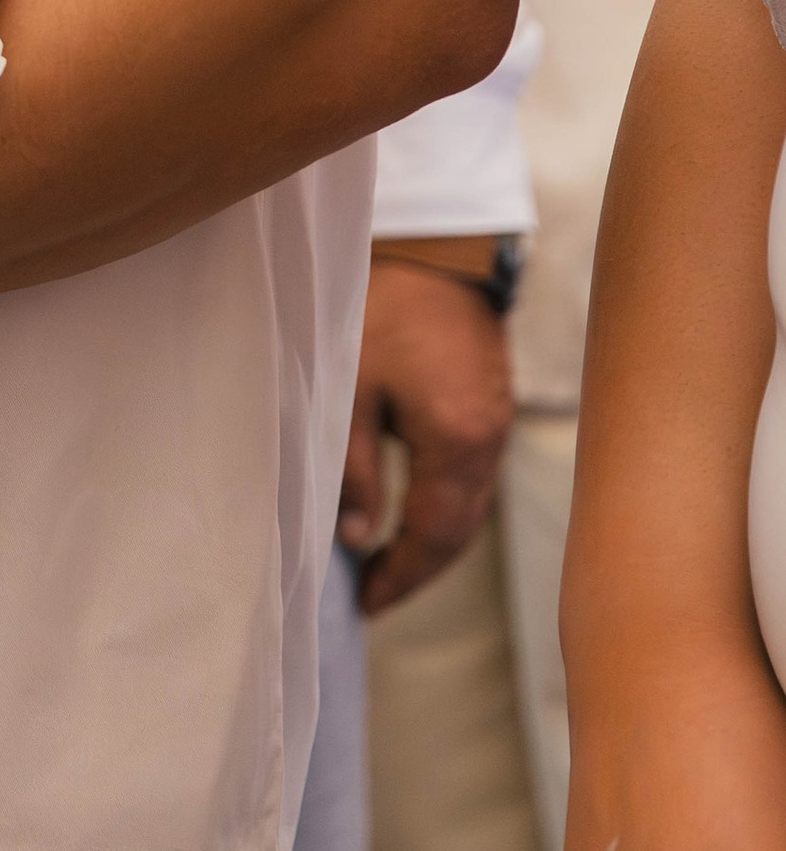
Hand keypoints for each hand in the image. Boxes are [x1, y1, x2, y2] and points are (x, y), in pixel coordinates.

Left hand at [339, 252, 514, 614]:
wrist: (436, 245)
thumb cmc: (384, 306)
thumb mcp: (350, 387)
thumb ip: (355, 469)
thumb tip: (360, 539)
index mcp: (458, 441)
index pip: (435, 537)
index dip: (401, 577)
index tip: (366, 605)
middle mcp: (490, 442)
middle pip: (461, 532)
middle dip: (419, 569)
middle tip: (374, 594)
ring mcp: (499, 423)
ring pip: (472, 508)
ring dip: (434, 540)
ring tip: (388, 563)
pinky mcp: (495, 405)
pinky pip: (475, 477)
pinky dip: (447, 505)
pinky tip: (415, 511)